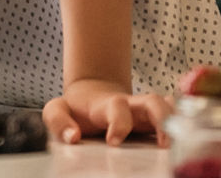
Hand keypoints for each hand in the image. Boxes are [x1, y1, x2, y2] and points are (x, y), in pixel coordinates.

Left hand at [40, 79, 169, 144]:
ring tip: (176, 144)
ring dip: (175, 121)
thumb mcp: (58, 110)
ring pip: (168, 106)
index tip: (113, 142)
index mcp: (107, 105)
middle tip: (163, 144)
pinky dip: (182, 120)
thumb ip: (58, 120)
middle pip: (153, 101)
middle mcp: (132, 105)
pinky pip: (175, 113)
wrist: (91, 96)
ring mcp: (146, 111)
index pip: (116, 108)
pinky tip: (183, 135)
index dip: (118, 123)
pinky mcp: (156, 119)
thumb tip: (73, 137)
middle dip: (161, 118)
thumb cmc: (77, 108)